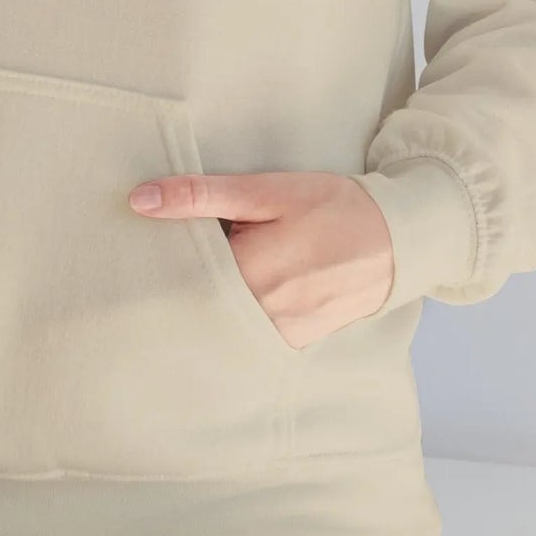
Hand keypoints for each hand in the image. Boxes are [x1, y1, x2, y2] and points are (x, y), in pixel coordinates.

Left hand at [128, 171, 394, 348]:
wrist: (397, 240)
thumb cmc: (332, 207)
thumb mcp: (266, 191)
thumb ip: (202, 196)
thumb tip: (139, 200)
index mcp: (247, 277)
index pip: (177, 275)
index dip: (158, 257)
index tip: (142, 243)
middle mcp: (259, 318)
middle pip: (193, 303)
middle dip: (179, 280)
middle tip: (163, 257)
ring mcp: (277, 338)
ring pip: (218, 321)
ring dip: (204, 298)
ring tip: (201, 270)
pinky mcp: (291, 344)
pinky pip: (244, 332)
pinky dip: (231, 312)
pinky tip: (230, 289)